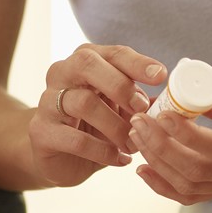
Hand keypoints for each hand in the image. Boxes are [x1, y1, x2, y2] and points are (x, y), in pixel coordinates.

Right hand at [32, 45, 164, 185]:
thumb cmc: (94, 126)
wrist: (56, 155)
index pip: (112, 53)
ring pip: (83, 102)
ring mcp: (47, 102)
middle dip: (120, 85)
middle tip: (141, 109)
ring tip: (133, 144)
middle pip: (87, 64)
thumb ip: (139, 101)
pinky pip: (75, 139)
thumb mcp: (119, 109)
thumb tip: (171, 101)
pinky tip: (118, 159)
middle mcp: (61, 74)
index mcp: (84, 62)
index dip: (138, 63)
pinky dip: (103, 151)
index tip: (161, 76)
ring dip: (116, 126)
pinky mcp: (41, 132)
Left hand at [127, 75, 211, 203]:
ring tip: (138, 136)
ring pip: (192, 186)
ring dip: (158, 164)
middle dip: (162, 147)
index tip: (163, 114)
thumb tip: (195, 103)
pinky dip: (165, 186)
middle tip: (139, 121)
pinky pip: (194, 196)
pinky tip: (145, 168)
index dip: (187, 135)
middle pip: (199, 169)